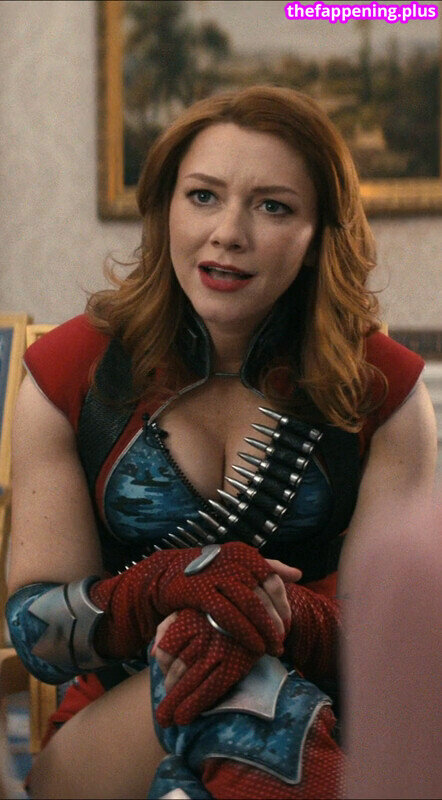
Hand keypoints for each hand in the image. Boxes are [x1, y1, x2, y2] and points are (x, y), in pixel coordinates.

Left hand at [152, 609, 258, 726]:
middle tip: (163, 716)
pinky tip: (185, 717)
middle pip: (177, 670)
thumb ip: (166, 627)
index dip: (162, 667)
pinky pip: (211, 688)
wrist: (252, 610)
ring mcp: (218, 651)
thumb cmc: (213, 614)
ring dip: (177, 703)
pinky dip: (196, 704)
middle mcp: (202, 636)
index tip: (166, 676)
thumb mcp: (187, 610)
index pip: (165, 650)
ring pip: (190, 681)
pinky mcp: (234, 664)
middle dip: (169, 695)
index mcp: (188, 621)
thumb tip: (152, 654)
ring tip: (169, 720)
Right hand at [154, 557, 302, 687]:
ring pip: (250, 605)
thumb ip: (268, 566)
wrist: (168, 572)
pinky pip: (229, 615)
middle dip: (276, 623)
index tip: (287, 625)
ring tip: (271, 649)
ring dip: (263, 630)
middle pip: (264, 596)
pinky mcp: (201, 592)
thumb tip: (297, 574)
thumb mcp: (238, 562)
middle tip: (281, 643)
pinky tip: (253, 646)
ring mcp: (217, 576)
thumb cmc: (210, 571)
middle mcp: (234, 562)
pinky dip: (244, 632)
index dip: (284, 605)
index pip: (273, 581)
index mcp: (245, 555)